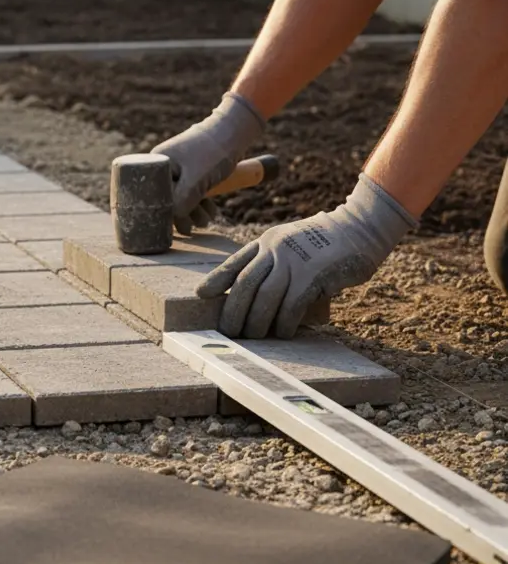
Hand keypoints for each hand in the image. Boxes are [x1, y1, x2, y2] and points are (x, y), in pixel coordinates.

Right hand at [151, 92, 265, 234]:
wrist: (234, 131)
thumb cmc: (212, 152)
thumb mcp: (195, 180)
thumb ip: (181, 201)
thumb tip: (172, 219)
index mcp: (155, 165)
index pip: (149, 195)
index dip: (160, 212)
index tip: (171, 225)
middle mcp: (162, 167)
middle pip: (165, 198)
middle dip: (180, 215)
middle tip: (191, 229)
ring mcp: (177, 169)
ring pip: (180, 197)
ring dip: (194, 212)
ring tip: (207, 219)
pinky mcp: (192, 171)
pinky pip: (191, 192)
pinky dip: (200, 203)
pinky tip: (211, 211)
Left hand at [196, 173, 417, 338]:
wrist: (362, 226)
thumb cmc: (328, 243)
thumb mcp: (293, 244)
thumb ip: (276, 265)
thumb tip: (260, 301)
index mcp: (267, 241)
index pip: (235, 262)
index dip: (215, 280)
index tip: (200, 295)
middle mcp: (275, 248)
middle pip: (245, 284)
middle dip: (233, 311)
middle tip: (228, 331)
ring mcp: (294, 260)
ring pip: (265, 297)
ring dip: (256, 321)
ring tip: (253, 336)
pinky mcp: (314, 273)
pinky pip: (292, 304)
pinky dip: (285, 321)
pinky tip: (284, 332)